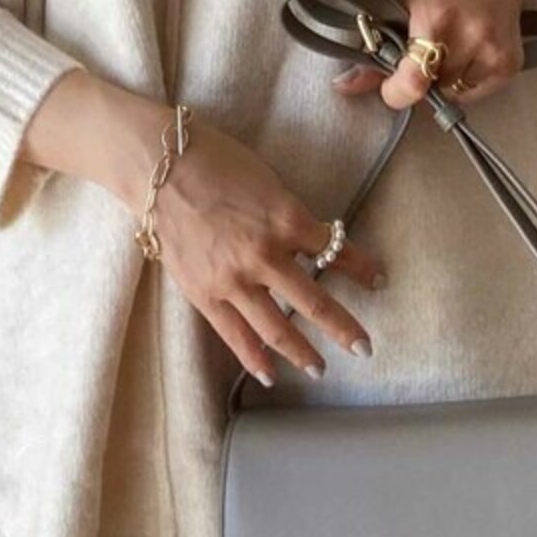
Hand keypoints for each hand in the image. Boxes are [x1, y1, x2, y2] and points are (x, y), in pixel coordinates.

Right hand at [151, 114, 385, 386]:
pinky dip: (255, 359)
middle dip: (343, 328)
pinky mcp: (204, 294)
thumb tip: (307, 242)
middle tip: (365, 347)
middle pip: (314, 302)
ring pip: (278, 329)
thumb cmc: (216, 161)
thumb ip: (289, 216)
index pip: (336, 250)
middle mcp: (265, 255)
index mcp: (287, 219)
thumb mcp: (268, 182)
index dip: (361, 268)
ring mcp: (233, 280)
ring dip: (304, 353)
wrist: (159, 168)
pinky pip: (235, 335)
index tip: (377, 279)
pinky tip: (271, 376)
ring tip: (320, 369)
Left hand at [333, 0, 528, 109]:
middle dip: (416, 78)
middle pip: (429, 88)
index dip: (395, 93)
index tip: (388, 87)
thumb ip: (378, 40)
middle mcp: (468, 38)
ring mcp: (493, 53)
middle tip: (417, 52)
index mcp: (434, 17)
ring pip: (452, 93)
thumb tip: (348, 84)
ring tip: (445, 45)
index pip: (414, 80)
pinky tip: (465, 52)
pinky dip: (464, 80)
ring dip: (440, 78)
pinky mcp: (510, 64)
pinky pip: (475, 91)